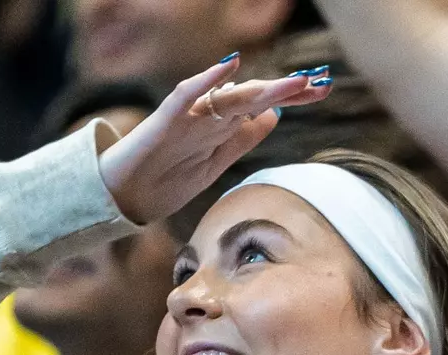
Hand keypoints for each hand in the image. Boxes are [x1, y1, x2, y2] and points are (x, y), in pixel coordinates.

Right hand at [99, 56, 331, 224]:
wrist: (124, 195)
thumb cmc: (167, 177)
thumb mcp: (216, 163)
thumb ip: (242, 140)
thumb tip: (274, 116)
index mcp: (223, 127)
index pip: (264, 106)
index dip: (292, 98)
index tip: (324, 88)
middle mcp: (209, 116)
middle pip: (255, 98)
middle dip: (288, 90)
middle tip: (322, 80)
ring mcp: (188, 117)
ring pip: (230, 97)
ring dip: (263, 88)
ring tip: (294, 82)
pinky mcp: (165, 122)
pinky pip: (186, 96)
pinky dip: (207, 81)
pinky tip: (229, 67)